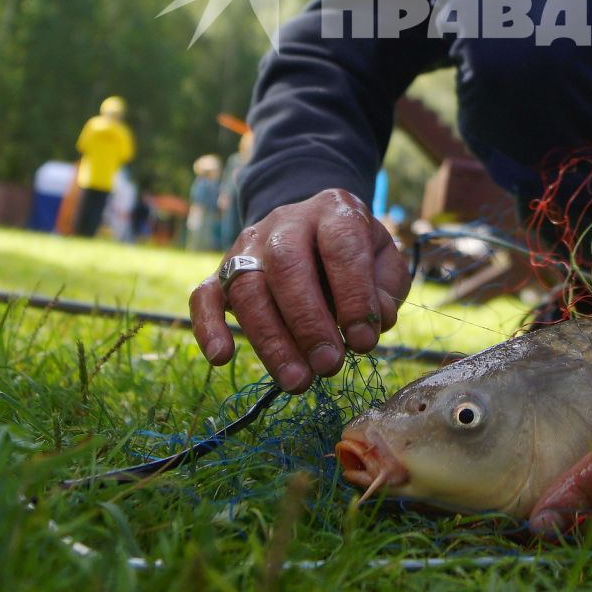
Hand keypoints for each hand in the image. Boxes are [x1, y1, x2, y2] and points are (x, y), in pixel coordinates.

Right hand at [188, 189, 410, 391]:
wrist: (314, 228)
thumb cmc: (355, 253)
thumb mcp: (385, 259)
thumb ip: (387, 287)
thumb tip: (374, 322)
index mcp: (334, 210)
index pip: (340, 245)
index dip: (353, 295)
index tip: (364, 341)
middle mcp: (287, 221)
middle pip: (286, 265)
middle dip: (308, 322)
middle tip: (329, 366)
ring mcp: (249, 246)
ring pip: (247, 288)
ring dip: (271, 340)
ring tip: (298, 381)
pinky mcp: (222, 271)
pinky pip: (204, 295)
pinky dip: (208, 326)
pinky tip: (222, 358)